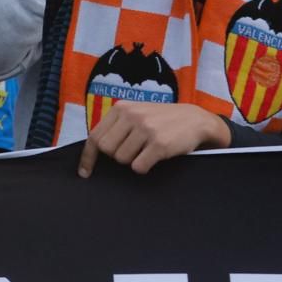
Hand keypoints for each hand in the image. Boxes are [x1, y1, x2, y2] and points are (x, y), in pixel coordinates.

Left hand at [77, 101, 229, 176]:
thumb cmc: (161, 120)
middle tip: (132, 152)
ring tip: (146, 150)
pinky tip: (154, 158)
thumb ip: (117, 125)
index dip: (88, 157)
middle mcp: (131, 116)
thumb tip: (95, 148)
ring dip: (132, 161)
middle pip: (107, 150)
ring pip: (122, 159)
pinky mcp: (159, 143)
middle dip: (116, 156)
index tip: (84, 173)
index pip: (95, 136)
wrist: (196, 119)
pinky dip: (144, 167)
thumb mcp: (137, 113)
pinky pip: (138, 166)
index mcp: (121, 108)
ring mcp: (145, 128)